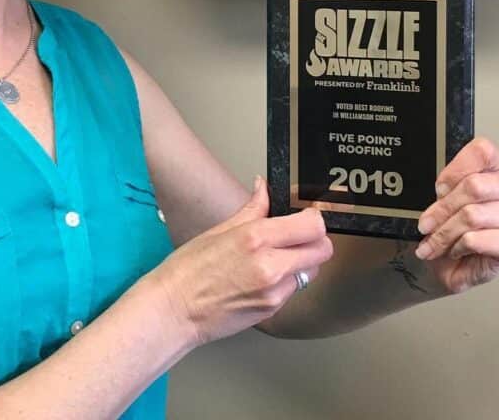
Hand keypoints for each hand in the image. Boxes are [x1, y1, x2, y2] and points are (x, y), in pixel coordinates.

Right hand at [151, 176, 333, 346]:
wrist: (175, 310)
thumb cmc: (188, 269)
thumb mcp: (219, 229)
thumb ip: (252, 208)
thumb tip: (264, 187)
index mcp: (256, 238)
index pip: (312, 225)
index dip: (313, 218)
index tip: (306, 215)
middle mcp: (271, 266)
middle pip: (323, 250)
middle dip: (315, 240)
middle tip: (299, 235)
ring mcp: (274, 292)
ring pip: (311, 271)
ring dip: (301, 262)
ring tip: (276, 257)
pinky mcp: (272, 311)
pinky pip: (293, 290)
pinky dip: (286, 281)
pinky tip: (262, 277)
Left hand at [413, 137, 498, 294]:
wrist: (455, 264)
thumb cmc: (453, 226)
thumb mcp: (444, 198)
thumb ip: (445, 188)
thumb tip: (439, 193)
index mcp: (498, 164)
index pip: (482, 152)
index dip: (454, 171)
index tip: (438, 189)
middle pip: (474, 186)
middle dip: (443, 209)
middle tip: (426, 224)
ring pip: (473, 215)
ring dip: (446, 233)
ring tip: (436, 242)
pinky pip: (480, 240)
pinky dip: (460, 246)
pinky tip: (456, 250)